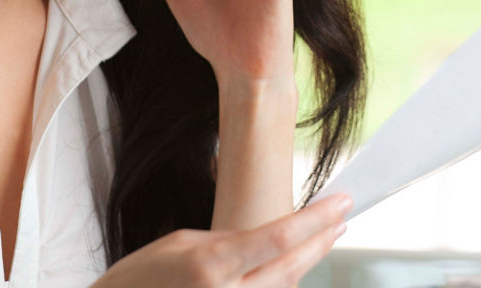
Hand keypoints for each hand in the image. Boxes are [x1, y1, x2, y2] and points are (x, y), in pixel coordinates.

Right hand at [90, 193, 350, 287]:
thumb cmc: (138, 280)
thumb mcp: (179, 243)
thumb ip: (229, 241)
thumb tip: (267, 239)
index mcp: (211, 267)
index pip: (280, 238)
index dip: (317, 219)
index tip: (342, 201)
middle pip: (292, 266)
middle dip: (321, 240)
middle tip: (341, 218)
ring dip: (308, 263)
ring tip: (326, 237)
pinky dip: (284, 283)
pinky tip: (294, 268)